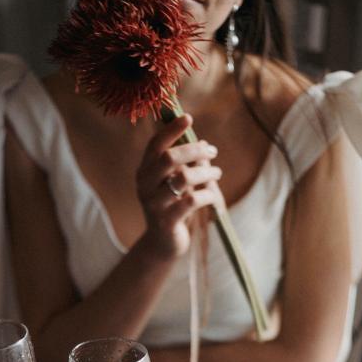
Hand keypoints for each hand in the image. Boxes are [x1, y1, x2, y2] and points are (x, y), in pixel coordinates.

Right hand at [136, 114, 223, 260]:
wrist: (164, 243)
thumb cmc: (173, 207)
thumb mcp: (175, 183)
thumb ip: (185, 165)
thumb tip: (204, 145)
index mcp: (145, 172)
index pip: (155, 145)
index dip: (171, 130)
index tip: (189, 118)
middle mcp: (144, 186)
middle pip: (169, 158)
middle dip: (194, 150)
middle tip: (212, 151)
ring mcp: (154, 204)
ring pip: (184, 178)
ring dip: (206, 172)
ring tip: (217, 174)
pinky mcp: (166, 221)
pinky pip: (192, 201)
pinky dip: (208, 195)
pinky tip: (213, 196)